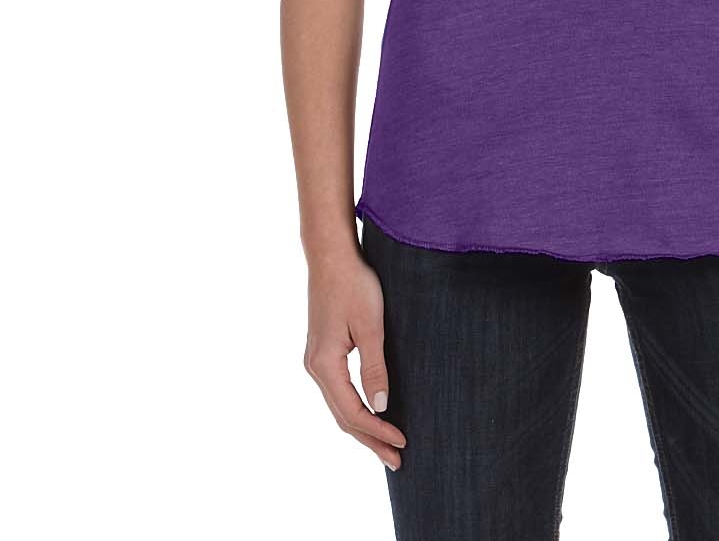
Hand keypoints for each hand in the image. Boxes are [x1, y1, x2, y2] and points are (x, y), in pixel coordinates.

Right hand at [303, 248, 408, 469]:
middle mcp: (315, 368)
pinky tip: (370, 414)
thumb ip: (375, 367)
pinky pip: (338, 391)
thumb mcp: (370, 326)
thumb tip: (381, 406)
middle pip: (343, 416)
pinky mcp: (322, 352)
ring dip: (362, 428)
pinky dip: (354, 409)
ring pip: (339, 406)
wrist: (331, 256)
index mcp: (325, 364)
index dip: (378, 431)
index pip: (353, 412)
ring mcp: (316, 360)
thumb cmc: (354, 285)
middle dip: (370, 439)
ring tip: (386, 446)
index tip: (403, 442)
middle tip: (397, 461)